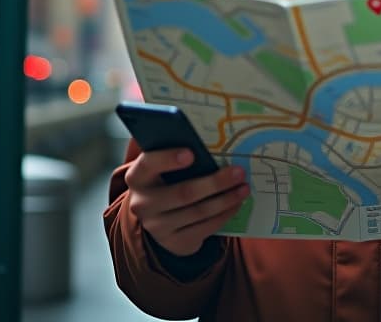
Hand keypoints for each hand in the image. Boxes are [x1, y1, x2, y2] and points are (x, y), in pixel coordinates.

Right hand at [124, 148, 248, 255]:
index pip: (148, 165)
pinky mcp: (175, 242)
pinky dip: (224, 214)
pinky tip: (236, 203)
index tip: (191, 153)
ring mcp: (157, 227)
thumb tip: (207, 139)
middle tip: (238, 172)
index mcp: (137, 177)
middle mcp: (142, 204)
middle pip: (182, 193)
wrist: (159, 218)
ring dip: (225, 199)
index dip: (167, 159)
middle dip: (215, 182)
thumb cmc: (166, 180)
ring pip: (198, 212)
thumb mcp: (163, 167)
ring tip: (244, 187)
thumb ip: (176, 153)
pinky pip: (205, 228)